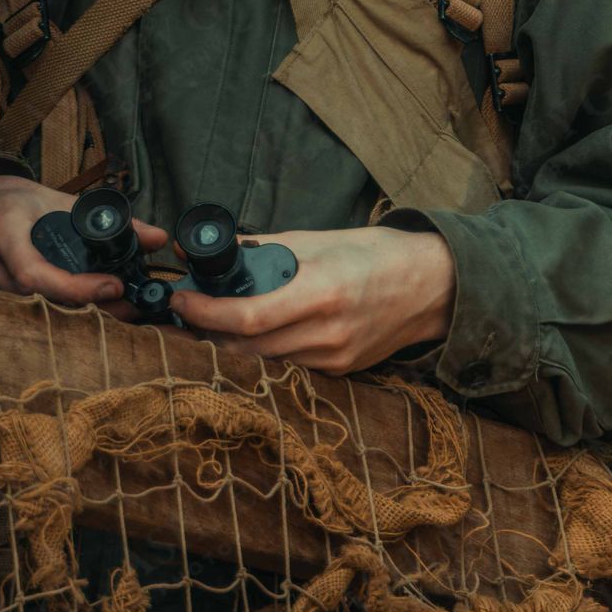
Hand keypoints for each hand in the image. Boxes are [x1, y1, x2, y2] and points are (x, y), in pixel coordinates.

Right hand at [0, 172, 169, 309]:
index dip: (75, 288)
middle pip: (40, 301)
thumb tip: (156, 238)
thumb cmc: (1, 199)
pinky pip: (27, 312)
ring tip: (120, 309)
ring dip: (78, 314)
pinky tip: (88, 309)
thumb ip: (103, 217)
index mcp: (2, 231)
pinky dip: (59, 312)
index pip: (34, 273)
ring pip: (34, 311)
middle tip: (132, 307)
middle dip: (89, 308)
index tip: (113, 286)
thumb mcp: (50, 196)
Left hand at [170, 224, 455, 375]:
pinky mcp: (339, 372)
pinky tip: (255, 332)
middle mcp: (327, 333)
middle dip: (206, 330)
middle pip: (246, 347)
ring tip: (212, 320)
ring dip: (230, 343)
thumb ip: (261, 248)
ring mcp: (334, 358)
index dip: (204, 312)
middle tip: (184, 311)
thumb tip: (209, 250)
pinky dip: (263, 350)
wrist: (431, 286)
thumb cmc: (374, 254)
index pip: (247, 317)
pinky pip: (287, 365)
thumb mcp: (316, 239)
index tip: (180, 298)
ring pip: (262, 360)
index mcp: (321, 292)